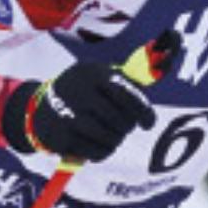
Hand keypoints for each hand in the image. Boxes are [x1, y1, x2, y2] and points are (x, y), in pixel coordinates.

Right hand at [3, 61, 157, 163]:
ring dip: (116, 140)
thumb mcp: (102, 75)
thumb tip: (167, 55)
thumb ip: (132, 75)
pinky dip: (103, 152)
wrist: (40, 108)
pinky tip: (99, 145)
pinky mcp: (61, 138)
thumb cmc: (84, 91)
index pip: (126, 93)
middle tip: (124, 127)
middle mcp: (79, 92)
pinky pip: (97, 152)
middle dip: (127, 127)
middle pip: (120, 120)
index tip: (148, 124)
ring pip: (111, 138)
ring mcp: (68, 116)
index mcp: (93, 73)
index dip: (143, 111)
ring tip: (112, 136)